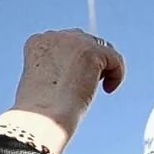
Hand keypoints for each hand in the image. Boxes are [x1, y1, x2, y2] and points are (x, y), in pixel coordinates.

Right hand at [7, 32, 125, 148]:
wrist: (43, 116)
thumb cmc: (41, 107)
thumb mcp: (45, 78)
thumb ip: (60, 64)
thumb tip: (85, 63)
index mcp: (37, 42)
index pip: (66, 41)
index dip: (75, 60)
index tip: (74, 81)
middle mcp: (53, 36)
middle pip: (85, 40)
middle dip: (91, 60)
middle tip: (88, 83)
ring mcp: (72, 42)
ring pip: (102, 48)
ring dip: (104, 67)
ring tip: (96, 86)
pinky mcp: (91, 51)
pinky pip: (115, 58)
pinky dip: (116, 75)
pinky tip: (107, 90)